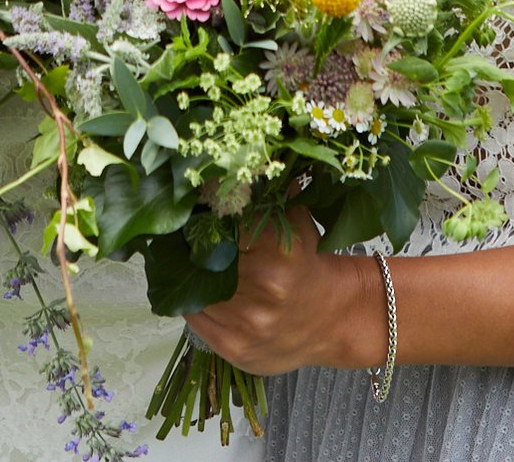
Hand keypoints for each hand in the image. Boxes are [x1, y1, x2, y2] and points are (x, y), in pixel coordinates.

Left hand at [185, 206, 377, 375]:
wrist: (336, 320)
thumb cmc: (310, 267)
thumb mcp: (298, 226)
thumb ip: (271, 197)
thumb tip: (243, 164)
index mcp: (277, 252)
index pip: (219, 229)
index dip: (201, 220)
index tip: (190, 214)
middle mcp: (262, 290)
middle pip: (201, 262)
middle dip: (188, 249)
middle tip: (177, 239)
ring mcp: (247, 324)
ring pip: (194, 291)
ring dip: (187, 277)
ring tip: (183, 265)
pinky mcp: (234, 349)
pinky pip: (195, 319)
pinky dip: (193, 303)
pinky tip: (199, 292)